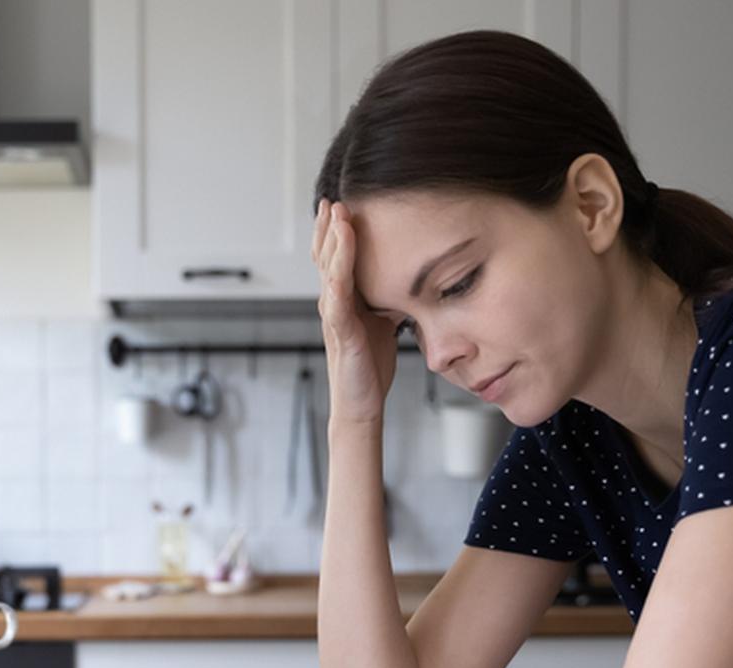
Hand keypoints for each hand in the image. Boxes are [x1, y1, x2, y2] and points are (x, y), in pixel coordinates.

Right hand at [311, 199, 399, 423]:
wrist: (361, 404)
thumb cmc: (370, 367)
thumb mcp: (383, 322)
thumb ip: (386, 298)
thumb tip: (407, 277)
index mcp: (342, 300)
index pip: (335, 259)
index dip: (335, 232)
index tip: (340, 204)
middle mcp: (332, 303)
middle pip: (326, 256)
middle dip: (329, 227)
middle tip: (333, 198)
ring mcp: (334, 316)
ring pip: (329, 269)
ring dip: (334, 240)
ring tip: (338, 213)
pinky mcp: (341, 331)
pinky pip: (337, 296)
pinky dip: (339, 271)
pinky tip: (342, 254)